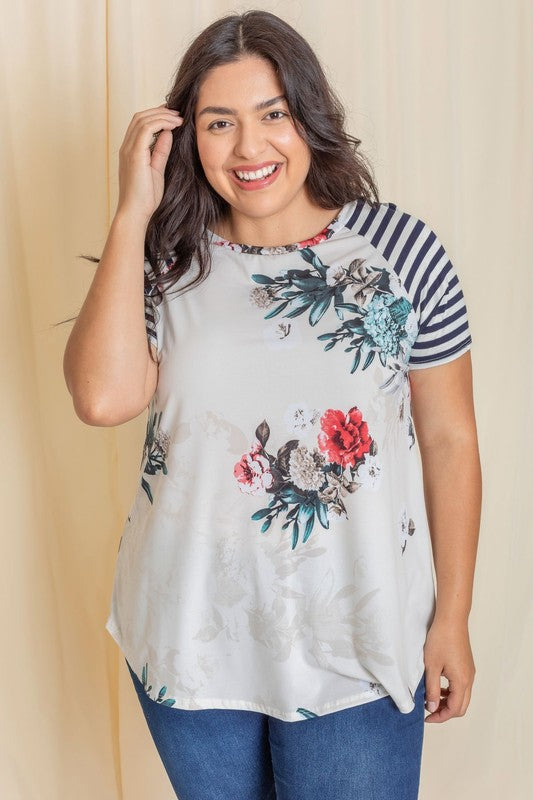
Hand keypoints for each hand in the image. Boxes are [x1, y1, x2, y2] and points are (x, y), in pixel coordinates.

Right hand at [116, 102, 183, 224]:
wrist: (135, 213)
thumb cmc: (145, 198)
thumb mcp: (157, 170)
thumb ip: (161, 151)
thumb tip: (168, 134)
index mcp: (130, 151)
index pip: (140, 124)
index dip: (156, 116)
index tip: (174, 118)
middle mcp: (126, 147)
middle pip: (140, 117)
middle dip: (159, 112)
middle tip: (178, 114)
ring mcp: (128, 150)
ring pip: (142, 119)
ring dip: (162, 115)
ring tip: (179, 118)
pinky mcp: (134, 154)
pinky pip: (146, 129)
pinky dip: (161, 123)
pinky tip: (173, 126)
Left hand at [422, 616, 475, 722]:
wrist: (452, 620)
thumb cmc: (440, 639)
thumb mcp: (431, 666)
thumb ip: (432, 689)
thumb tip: (432, 707)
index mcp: (461, 682)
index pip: (454, 709)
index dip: (439, 716)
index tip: (426, 717)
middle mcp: (469, 679)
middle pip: (461, 706)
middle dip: (445, 712)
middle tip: (429, 710)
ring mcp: (469, 672)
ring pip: (462, 696)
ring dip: (448, 701)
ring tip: (431, 697)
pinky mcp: (466, 665)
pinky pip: (461, 685)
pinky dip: (451, 691)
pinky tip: (438, 685)